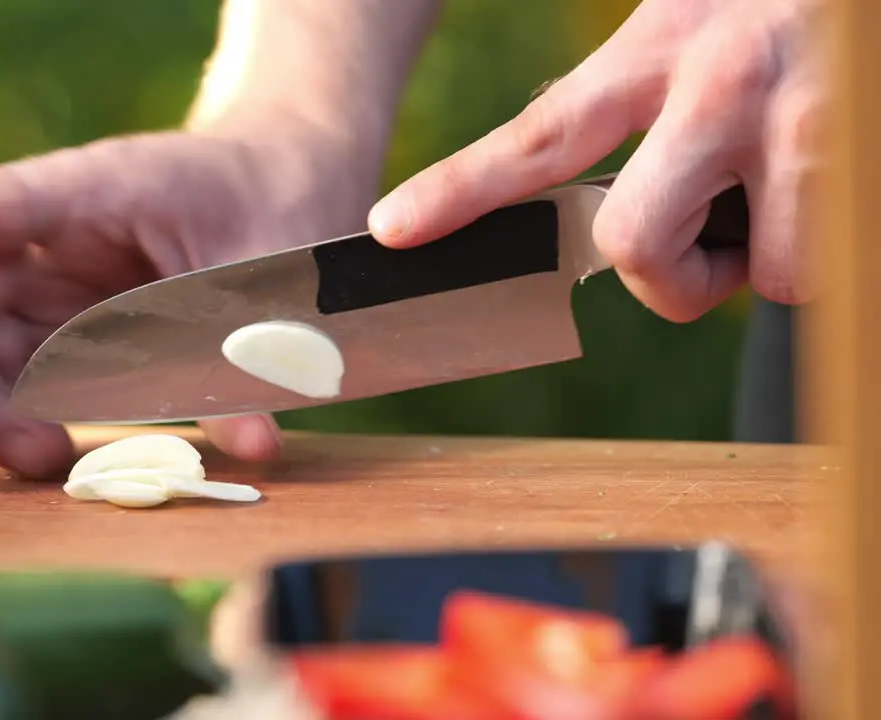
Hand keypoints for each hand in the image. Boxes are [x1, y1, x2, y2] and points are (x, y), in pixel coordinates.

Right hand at [0, 127, 373, 477]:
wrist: (293, 184)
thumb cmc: (279, 199)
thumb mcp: (275, 265)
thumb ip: (254, 349)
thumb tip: (253, 447)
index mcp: (86, 190)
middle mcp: (47, 239)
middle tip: (6, 450)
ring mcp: (51, 287)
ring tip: (47, 460)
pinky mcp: (68, 332)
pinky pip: (13, 379)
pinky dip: (15, 422)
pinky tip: (59, 454)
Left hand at [368, 0, 824, 321]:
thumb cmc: (780, 5)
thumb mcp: (688, 22)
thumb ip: (632, 95)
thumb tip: (573, 174)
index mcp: (656, 48)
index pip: (537, 136)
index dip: (458, 189)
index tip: (393, 229)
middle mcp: (718, 85)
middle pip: (633, 245)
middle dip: (668, 278)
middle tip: (707, 249)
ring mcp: (802, 127)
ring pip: (757, 273)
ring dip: (771, 258)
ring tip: (799, 186)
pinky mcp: (862, 164)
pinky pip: (822, 267)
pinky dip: (823, 249)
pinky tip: (835, 185)